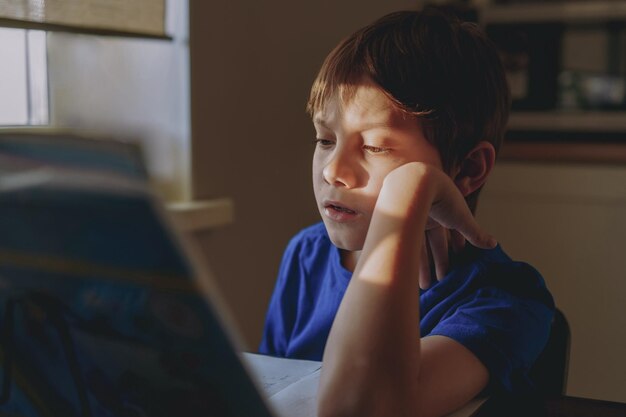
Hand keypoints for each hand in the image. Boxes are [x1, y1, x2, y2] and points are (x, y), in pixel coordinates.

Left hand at [381, 162, 495, 284]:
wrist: (417, 184)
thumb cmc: (443, 198)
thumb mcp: (462, 218)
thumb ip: (476, 233)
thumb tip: (494, 244)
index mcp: (445, 210)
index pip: (452, 230)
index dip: (457, 242)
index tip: (460, 256)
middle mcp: (429, 215)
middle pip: (435, 242)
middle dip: (439, 262)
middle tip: (441, 281)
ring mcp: (414, 220)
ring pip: (419, 247)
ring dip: (423, 268)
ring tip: (426, 287)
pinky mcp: (401, 225)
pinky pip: (405, 246)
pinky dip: (409, 261)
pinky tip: (409, 275)